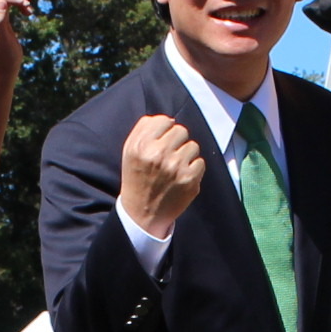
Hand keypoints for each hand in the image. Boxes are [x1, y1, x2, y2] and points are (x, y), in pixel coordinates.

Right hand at [120, 115, 207, 239]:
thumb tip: (167, 119)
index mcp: (142, 146)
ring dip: (186, 155)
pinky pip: (200, 162)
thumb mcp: (130, 151)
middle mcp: (158, 155)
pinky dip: (193, 169)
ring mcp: (176, 168)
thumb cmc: (137, 177)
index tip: (162, 141)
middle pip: (181, 131)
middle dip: (177, 141)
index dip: (165, 130)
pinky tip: (181, 177)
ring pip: (193, 146)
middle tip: (169, 155)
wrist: (142, 213)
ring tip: (175, 167)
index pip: (164, 121)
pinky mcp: (190, 180)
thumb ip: (143, 129)